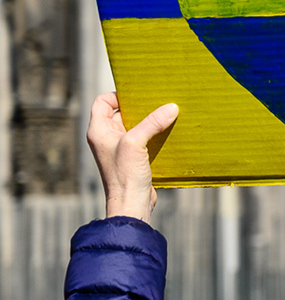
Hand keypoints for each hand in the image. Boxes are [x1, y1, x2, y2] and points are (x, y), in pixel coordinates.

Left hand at [87, 93, 177, 223]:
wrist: (131, 204)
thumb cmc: (125, 175)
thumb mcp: (136, 143)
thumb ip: (152, 123)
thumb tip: (171, 107)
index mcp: (98, 130)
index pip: (102, 102)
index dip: (117, 95)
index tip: (137, 95)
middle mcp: (106, 137)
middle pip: (120, 113)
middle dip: (138, 107)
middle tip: (156, 103)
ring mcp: (119, 148)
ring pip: (134, 126)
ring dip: (149, 122)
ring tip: (165, 117)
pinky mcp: (133, 158)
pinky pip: (143, 140)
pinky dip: (154, 135)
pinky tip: (167, 134)